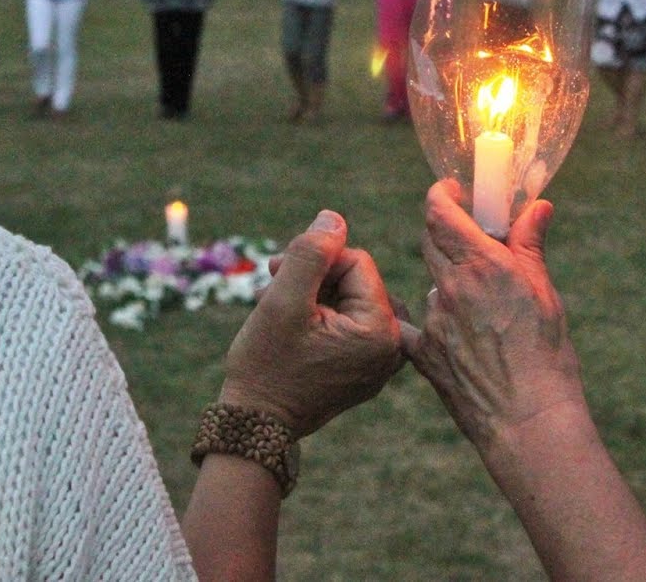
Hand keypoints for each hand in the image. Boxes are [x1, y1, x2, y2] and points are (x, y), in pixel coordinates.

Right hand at [219, 212, 403, 437]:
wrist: (254, 426)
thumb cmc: (266, 364)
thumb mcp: (283, 300)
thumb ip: (311, 253)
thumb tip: (334, 219)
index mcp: (380, 331)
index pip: (357, 262)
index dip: (316, 258)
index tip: (278, 270)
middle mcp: (391, 349)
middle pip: (357, 280)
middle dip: (313, 275)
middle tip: (270, 280)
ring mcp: (379, 363)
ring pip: (349, 300)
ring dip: (311, 292)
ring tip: (272, 299)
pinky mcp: (363, 371)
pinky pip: (348, 325)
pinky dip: (319, 315)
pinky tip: (287, 319)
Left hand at [401, 182, 584, 454]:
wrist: (528, 422)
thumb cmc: (546, 357)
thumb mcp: (544, 293)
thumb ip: (530, 245)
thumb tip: (537, 208)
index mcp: (481, 266)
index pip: (440, 212)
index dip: (442, 195)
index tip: (454, 191)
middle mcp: (450, 288)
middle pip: (430, 240)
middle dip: (447, 230)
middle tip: (473, 235)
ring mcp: (431, 321)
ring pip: (432, 283)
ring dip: (450, 279)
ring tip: (483, 304)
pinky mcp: (423, 352)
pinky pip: (420, 323)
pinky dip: (438, 320)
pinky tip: (462, 335)